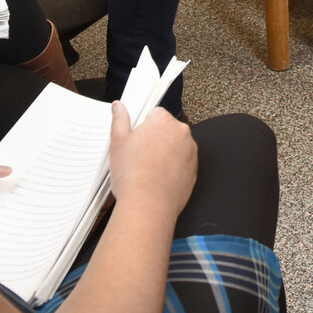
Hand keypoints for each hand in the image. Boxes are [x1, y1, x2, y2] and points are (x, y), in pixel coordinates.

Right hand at [108, 104, 196, 218]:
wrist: (148, 205)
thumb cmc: (133, 176)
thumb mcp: (118, 143)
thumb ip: (120, 120)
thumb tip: (119, 107)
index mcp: (163, 122)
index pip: (155, 114)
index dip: (143, 127)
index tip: (137, 138)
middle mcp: (181, 133)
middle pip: (167, 129)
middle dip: (155, 139)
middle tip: (139, 155)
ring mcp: (190, 152)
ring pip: (176, 146)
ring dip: (165, 153)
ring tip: (148, 169)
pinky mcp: (194, 169)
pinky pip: (182, 163)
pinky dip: (173, 168)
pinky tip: (158, 178)